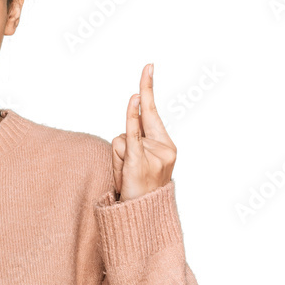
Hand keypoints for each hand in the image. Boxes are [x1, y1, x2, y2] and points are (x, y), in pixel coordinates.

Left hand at [111, 63, 176, 201]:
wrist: (142, 218)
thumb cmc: (138, 188)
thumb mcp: (139, 160)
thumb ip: (136, 136)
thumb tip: (134, 106)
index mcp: (168, 146)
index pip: (153, 111)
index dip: (149, 87)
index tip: (148, 66)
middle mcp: (164, 148)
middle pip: (135, 125)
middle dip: (140, 101)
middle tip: (148, 66)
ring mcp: (155, 155)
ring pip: (122, 138)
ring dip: (117, 156)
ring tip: (125, 176)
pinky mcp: (140, 161)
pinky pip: (130, 136)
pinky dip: (130, 122)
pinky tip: (134, 107)